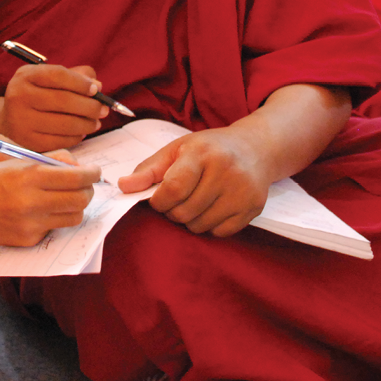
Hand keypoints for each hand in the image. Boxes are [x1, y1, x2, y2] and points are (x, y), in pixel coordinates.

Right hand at [0, 62, 112, 150]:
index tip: (97, 89)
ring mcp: (21, 121)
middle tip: (104, 110)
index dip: (81, 82)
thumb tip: (98, 86)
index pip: (57, 75)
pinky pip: (60, 140)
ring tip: (96, 122)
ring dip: (87, 124)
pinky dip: (76, 137)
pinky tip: (81, 132)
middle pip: (63, 100)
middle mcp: (19, 96)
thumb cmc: (36, 95)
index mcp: (26, 76)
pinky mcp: (27, 141)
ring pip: (65, 123)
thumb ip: (75, 76)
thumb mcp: (48, 78)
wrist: (8, 120)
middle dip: (90, 106)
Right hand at [0, 153, 99, 247]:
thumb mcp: (15, 162)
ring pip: (74, 217)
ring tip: (68, 199)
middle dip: (88, 191)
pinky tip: (42, 212)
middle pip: (81, 199)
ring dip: (76, 207)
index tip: (95, 172)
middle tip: (86, 187)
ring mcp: (31, 224)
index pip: (76, 177)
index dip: (92, 174)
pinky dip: (55, 219)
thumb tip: (79, 168)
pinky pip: (55, 229)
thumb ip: (49, 161)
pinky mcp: (28, 239)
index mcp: (29, 176)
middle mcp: (32, 202)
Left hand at [121, 126, 282, 237]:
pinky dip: (210, 226)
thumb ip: (149, 169)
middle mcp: (226, 171)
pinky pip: (219, 232)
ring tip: (195, 202)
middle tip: (178, 200)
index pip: (173, 189)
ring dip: (190, 220)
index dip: (159, 201)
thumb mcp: (178, 149)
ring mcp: (242, 191)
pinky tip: (213, 207)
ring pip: (199, 225)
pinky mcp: (253, 207)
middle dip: (173, 211)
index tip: (158, 199)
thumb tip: (124, 186)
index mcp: (203, 153)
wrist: (256, 148)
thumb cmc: (210, 148)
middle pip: (184, 212)